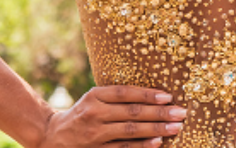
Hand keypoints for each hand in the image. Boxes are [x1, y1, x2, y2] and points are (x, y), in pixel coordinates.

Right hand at [36, 85, 184, 147]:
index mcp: (94, 96)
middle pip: (132, 112)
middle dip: (160, 112)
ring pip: (131, 131)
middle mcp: (95, 113)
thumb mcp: (93, 99)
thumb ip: (115, 97)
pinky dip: (143, 145)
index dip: (147, 94)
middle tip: (181, 112)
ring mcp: (96, 133)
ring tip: (176, 127)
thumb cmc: (82, 114)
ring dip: (157, 129)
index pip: (124, 93)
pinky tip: (158, 142)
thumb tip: (153, 95)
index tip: (167, 96)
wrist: (55, 136)